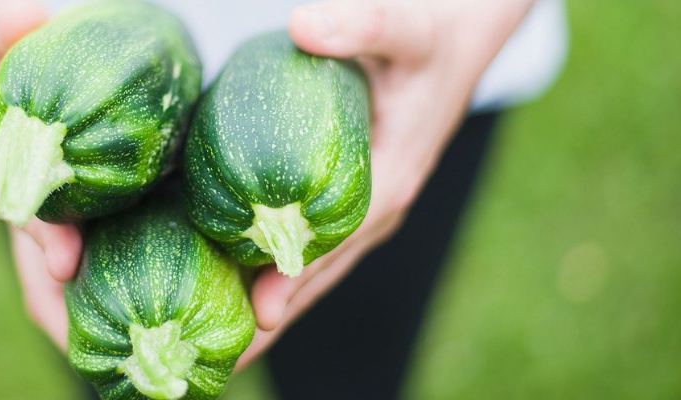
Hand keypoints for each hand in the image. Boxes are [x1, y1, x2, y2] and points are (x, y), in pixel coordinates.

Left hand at [236, 0, 535, 368]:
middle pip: (320, 272)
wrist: (458, 39)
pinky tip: (236, 292)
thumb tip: (304, 26)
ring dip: (270, 307)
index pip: (339, 240)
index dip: (299, 277)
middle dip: (274, 316)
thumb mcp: (405, 27)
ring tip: (222, 350)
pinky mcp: (352, 201)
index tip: (259, 316)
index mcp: (393, 177)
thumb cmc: (432, 36)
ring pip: (313, 269)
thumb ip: (362, 25)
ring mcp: (365, 210)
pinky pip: (310, 249)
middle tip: (223, 360)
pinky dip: (275, 275)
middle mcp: (379, 206)